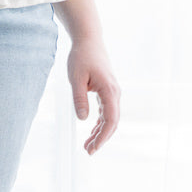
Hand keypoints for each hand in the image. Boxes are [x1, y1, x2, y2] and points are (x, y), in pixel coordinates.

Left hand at [67, 37, 119, 154]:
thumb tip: (82, 119)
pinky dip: (99, 123)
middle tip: (88, 151)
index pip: (110, 120)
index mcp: (109, 91)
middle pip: (112, 122)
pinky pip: (106, 112)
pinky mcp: (107, 91)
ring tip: (87, 146)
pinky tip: (91, 132)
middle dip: (101, 139)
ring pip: (109, 118)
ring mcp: (112, 92)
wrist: (89, 40)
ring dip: (100, 133)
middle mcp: (114, 93)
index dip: (102, 137)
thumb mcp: (76, 78)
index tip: (93, 148)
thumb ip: (79, 99)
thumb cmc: (82, 57)